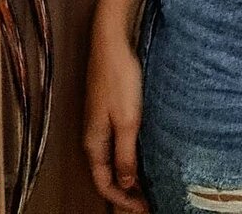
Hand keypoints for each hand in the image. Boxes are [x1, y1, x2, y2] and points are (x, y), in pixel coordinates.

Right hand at [84, 32, 150, 211]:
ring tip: (148, 185)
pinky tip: (143, 154)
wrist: (111, 43)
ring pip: (111, 159)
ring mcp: (100, 122)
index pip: (105, 183)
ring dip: (128, 175)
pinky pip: (116, 143)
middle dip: (125, 192)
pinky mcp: (109, 110)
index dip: (123, 201)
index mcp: (94, 142)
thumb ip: (124, 154)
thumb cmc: (119, 79)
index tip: (143, 210)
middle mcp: (94, 136)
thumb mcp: (127, 120)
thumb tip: (125, 184)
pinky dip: (128, 156)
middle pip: (107, 174)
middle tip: (148, 202)